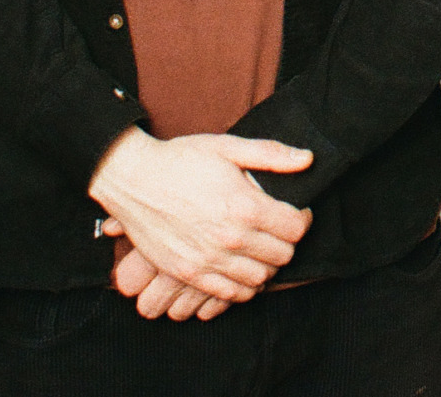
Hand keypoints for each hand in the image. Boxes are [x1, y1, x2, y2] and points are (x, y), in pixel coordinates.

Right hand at [88, 129, 313, 309]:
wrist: (132, 180)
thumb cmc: (179, 160)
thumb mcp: (227, 147)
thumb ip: (271, 154)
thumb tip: (308, 160)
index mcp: (244, 206)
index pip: (296, 228)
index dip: (302, 218)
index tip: (295, 211)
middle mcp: (230, 239)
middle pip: (283, 256)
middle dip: (286, 241)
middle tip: (276, 228)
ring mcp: (209, 261)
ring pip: (260, 280)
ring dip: (266, 265)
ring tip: (258, 247)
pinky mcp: (190, 274)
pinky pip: (231, 294)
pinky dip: (243, 285)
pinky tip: (239, 266)